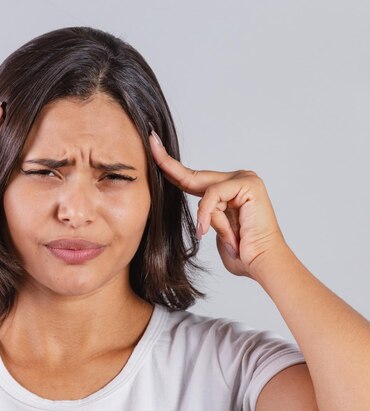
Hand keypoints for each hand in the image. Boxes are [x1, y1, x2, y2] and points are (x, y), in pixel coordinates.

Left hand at [148, 129, 288, 279]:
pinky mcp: (248, 183)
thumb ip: (205, 213)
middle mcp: (237, 180)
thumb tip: (195, 205)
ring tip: (208, 233)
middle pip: (193, 175)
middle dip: (168, 164)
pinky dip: (207, 213)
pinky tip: (206, 229)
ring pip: (205, 189)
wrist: (262, 264)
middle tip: (152, 142)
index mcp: (227, 190)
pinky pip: (214, 194)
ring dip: (205, 217)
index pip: (192, 179)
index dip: (170, 168)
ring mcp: (244, 179)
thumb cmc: (241, 254)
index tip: (153, 149)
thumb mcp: (213, 228)